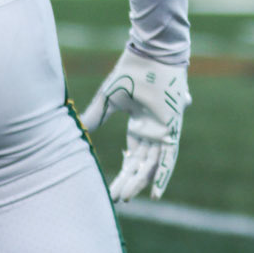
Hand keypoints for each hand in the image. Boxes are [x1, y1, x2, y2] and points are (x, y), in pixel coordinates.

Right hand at [80, 46, 189, 204]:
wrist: (150, 53)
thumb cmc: (132, 71)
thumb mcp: (109, 98)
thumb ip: (97, 115)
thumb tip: (81, 129)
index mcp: (140, 125)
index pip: (132, 156)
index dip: (123, 173)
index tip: (113, 190)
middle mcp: (153, 131)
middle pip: (141, 164)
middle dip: (128, 182)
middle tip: (117, 199)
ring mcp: (164, 131)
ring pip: (152, 164)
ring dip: (140, 181)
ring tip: (127, 198)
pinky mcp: (172, 128)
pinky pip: (169, 157)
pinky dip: (163, 174)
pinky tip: (156, 192)